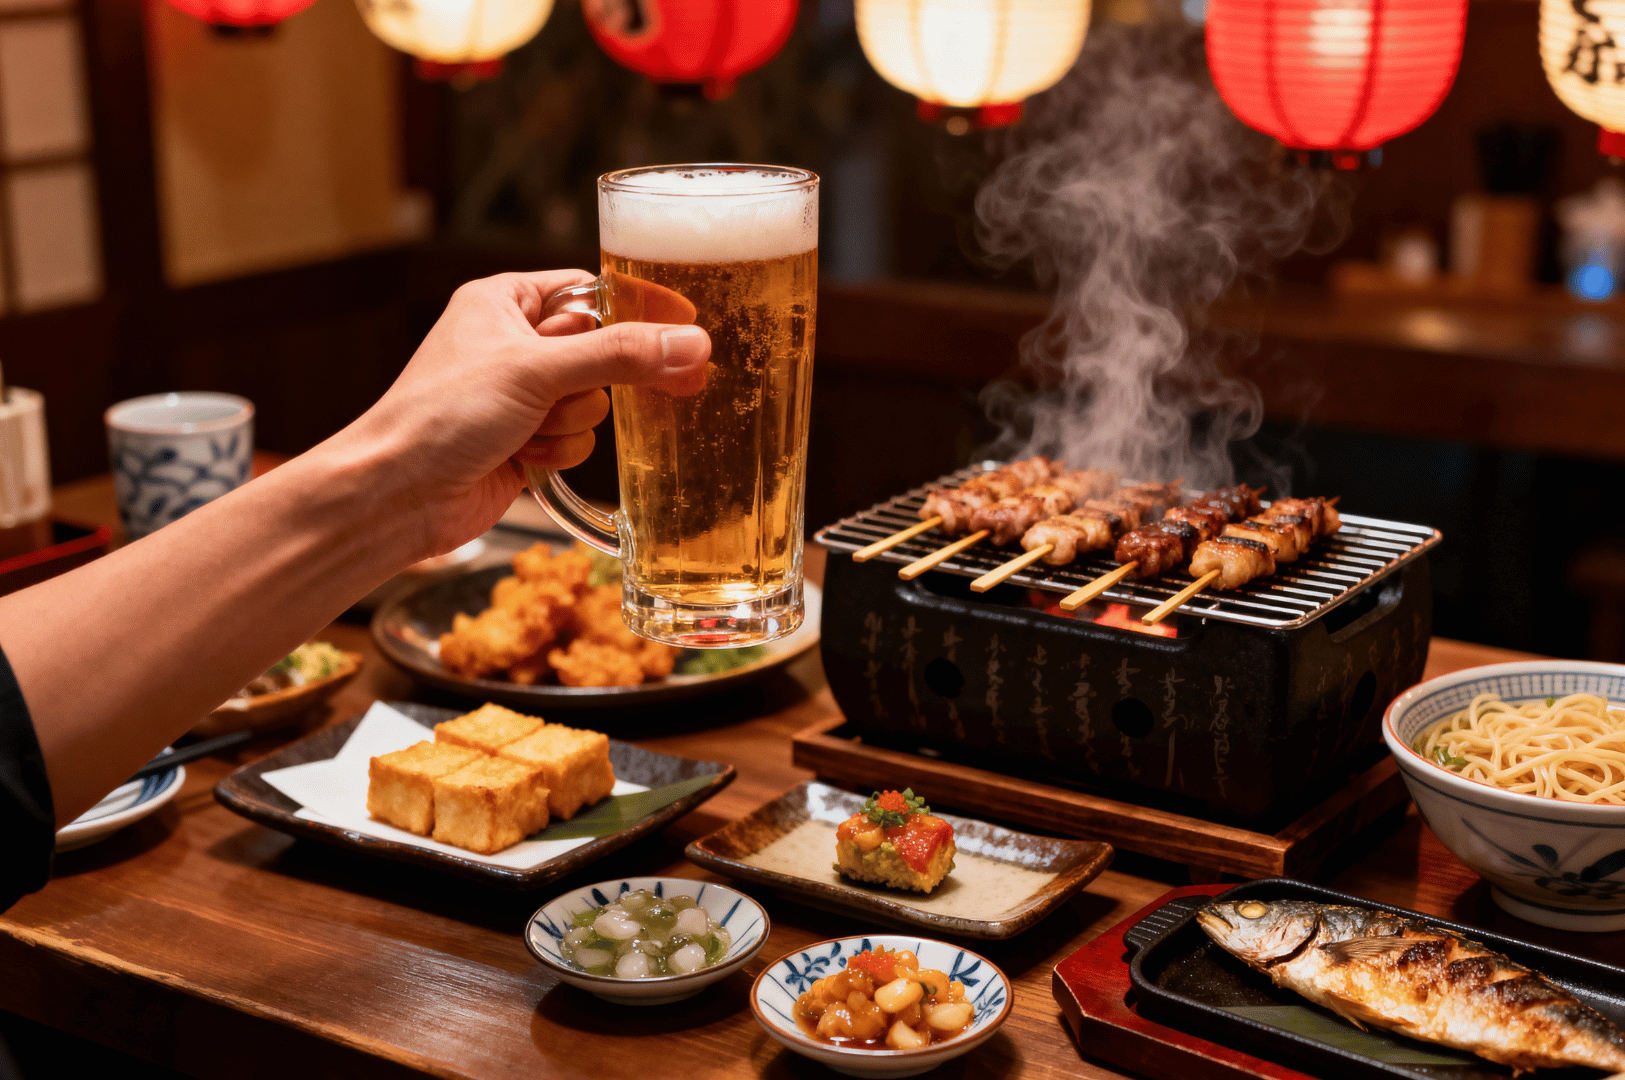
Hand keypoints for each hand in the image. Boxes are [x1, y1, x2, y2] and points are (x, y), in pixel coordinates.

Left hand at [338, 270, 708, 560]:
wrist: (396, 496)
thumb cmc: (439, 416)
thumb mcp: (535, 370)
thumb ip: (619, 355)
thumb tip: (691, 344)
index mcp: (504, 301)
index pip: (591, 292)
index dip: (638, 309)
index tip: (685, 325)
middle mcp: (513, 344)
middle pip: (602, 350)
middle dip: (597, 380)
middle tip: (664, 383)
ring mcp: (520, 397)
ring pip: (593, 401)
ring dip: (571, 422)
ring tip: (529, 430)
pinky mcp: (526, 442)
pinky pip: (577, 439)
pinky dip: (559, 451)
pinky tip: (524, 458)